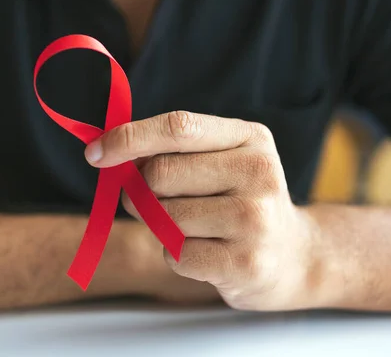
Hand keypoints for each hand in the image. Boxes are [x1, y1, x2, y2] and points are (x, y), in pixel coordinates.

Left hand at [86, 111, 320, 310]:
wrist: (295, 257)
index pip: (178, 127)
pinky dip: (175, 255)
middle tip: (153, 201)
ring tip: (193, 227)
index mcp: (250, 138)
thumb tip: (109, 152)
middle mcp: (259, 173)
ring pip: (163, 216)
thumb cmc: (242, 202)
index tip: (95, 153)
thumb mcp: (223, 162)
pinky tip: (207, 252)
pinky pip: (174, 254)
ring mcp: (255, 219)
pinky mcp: (244, 263)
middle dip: (141, 190)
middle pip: (160, 174)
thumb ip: (174, 152)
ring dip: (160, 225)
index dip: (128, 138)